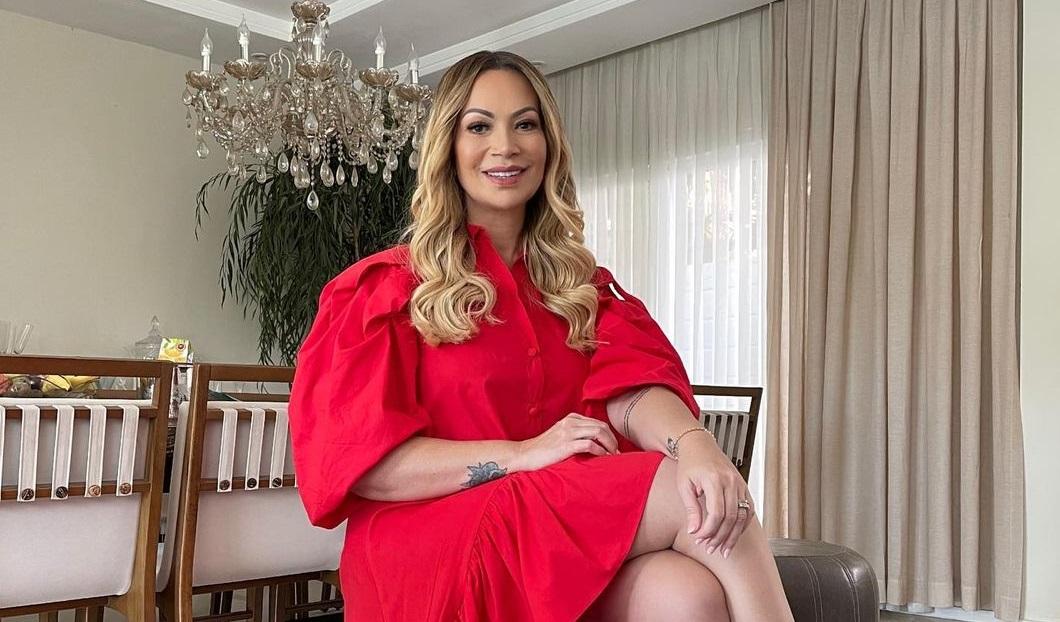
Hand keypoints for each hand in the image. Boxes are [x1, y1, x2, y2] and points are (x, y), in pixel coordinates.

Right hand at [515, 413, 619, 471]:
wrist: (525, 455)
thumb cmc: (543, 450)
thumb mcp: (561, 435)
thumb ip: (575, 434)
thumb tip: (595, 443)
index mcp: (571, 419)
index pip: (598, 422)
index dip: (609, 435)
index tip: (614, 447)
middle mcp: (570, 422)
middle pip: (601, 426)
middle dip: (612, 440)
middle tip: (617, 453)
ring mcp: (568, 432)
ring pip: (598, 432)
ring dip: (609, 445)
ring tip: (613, 456)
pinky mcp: (565, 444)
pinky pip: (590, 444)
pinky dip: (600, 451)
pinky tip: (603, 458)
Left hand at [675, 434, 754, 558]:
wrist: (700, 445)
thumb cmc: (689, 464)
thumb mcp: (684, 485)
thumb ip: (691, 509)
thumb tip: (694, 531)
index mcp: (714, 479)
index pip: (716, 513)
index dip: (708, 530)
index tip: (698, 538)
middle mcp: (731, 481)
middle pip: (731, 517)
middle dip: (720, 537)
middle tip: (710, 548)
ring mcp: (740, 484)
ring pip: (742, 516)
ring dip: (733, 536)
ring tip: (723, 550)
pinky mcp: (744, 487)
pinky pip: (747, 511)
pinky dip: (741, 526)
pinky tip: (733, 536)